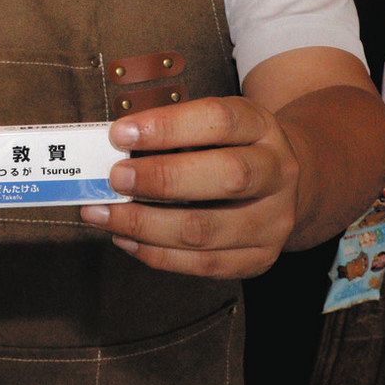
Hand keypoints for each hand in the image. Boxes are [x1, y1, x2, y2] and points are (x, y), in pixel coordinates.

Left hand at [79, 96, 301, 278]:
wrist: (282, 183)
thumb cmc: (224, 146)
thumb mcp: (206, 124)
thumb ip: (167, 133)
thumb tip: (109, 151)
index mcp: (260, 127)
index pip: (219, 120)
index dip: (167, 127)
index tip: (119, 134)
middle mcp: (277, 173)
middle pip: (228, 176)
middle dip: (162, 178)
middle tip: (114, 178)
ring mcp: (273, 220)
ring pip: (208, 230)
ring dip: (145, 225)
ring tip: (102, 214)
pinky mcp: (260, 258)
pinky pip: (204, 264)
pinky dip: (157, 254)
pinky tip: (125, 239)